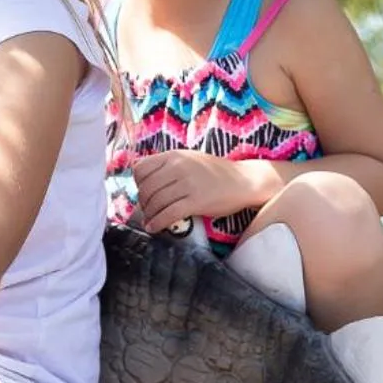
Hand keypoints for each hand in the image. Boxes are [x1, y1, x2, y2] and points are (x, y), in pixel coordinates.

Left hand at [133, 151, 256, 233]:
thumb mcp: (189, 159)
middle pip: (146, 188)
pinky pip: (169, 214)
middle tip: (148, 210)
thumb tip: (142, 177)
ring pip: (156, 202)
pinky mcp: (196, 201)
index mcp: (174, 156)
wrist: (244, 181)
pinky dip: (158, 223)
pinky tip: (154, 227)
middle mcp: (178, 167)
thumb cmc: (215, 172)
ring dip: (150, 214)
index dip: (138, 183)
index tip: (144, 192)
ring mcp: (187, 184)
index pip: (140, 169)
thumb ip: (168, 165)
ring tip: (151, 220)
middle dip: (143, 202)